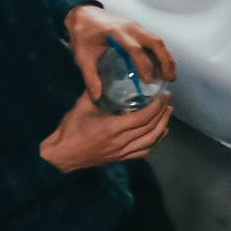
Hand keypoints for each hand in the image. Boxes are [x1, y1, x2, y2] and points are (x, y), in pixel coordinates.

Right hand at [39, 91, 170, 172]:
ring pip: (150, 142)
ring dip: (162, 127)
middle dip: (162, 114)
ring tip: (167, 114)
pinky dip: (154, 142)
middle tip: (168, 101)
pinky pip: (142, 152)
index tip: (164, 95)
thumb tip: (105, 72)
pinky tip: (159, 134)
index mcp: (114, 128)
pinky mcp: (119, 159)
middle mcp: (121, 142)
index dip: (157, 106)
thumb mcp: (83, 105)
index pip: (144, 118)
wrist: (61, 155)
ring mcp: (121, 153)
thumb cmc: (71, 128)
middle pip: (151, 129)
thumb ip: (96, 89)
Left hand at [66, 5, 176, 96]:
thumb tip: (96, 98)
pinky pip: (153, 40)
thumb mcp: (82, 57)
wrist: (82, 14)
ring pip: (158, 41)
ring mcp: (136, 26)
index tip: (148, 81)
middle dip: (166, 61)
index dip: (144, 65)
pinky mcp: (138, 28)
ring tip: (169, 75)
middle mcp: (131, 28)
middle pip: (155, 43)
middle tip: (170, 79)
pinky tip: (160, 66)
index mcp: (117, 33)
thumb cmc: (82, 34)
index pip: (136, 49)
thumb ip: (90, 77)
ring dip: (166, 57)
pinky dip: (160, 53)